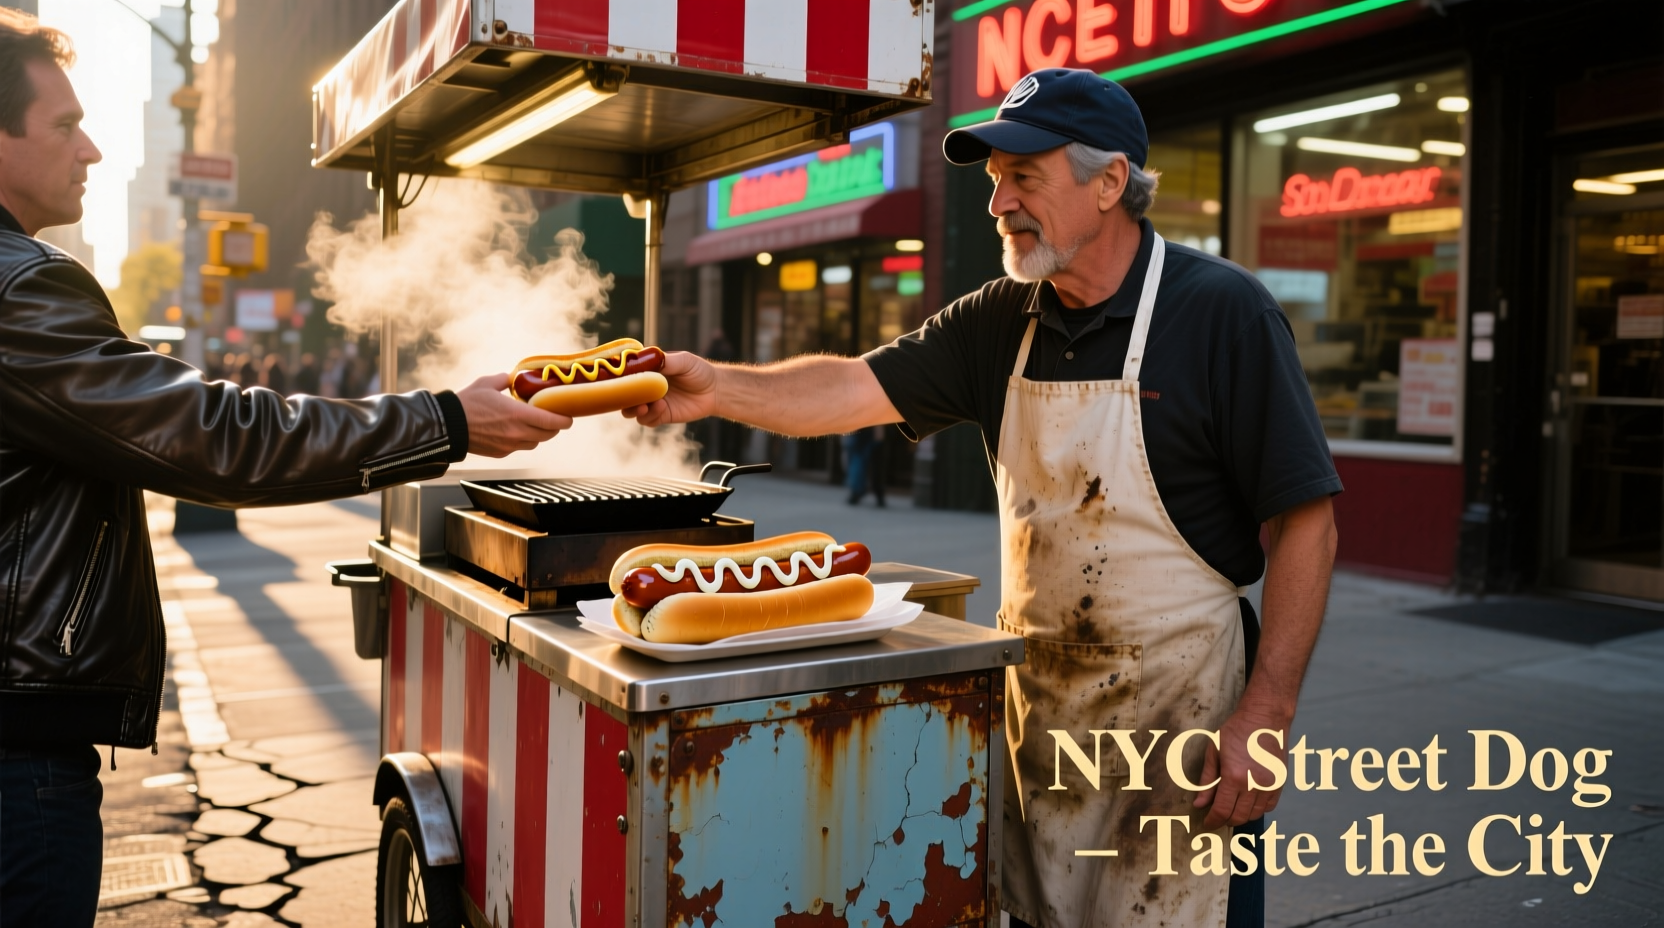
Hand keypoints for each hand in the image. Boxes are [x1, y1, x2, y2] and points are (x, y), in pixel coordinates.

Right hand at [456, 374, 572, 456]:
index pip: (552, 422)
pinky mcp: (501, 453)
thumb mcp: (487, 383)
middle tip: (553, 418)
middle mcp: (517, 433)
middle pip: (548, 435)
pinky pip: (520, 447)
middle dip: (554, 427)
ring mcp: (509, 445)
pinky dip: (523, 440)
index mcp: (518, 414)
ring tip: (533, 423)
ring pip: (535, 442)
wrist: (449, 426)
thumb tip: (512, 377)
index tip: (569, 417)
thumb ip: (505, 380)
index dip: (565, 421)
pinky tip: (515, 430)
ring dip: (539, 434)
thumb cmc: (467, 403)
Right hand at [622, 351, 718, 425]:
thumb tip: (647, 359)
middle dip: (621, 398)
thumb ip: (666, 361)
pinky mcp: (661, 415)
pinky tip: (663, 406)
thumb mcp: (684, 361)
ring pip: (631, 410)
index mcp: (647, 370)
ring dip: (634, 409)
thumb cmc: (699, 371)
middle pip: (622, 395)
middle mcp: (645, 387)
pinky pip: (647, 420)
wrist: (715, 391)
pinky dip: (651, 415)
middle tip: (629, 397)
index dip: (617, 377)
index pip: (625, 374)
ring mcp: (652, 402)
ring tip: (645, 406)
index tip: (616, 378)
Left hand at [1194, 701, 1290, 828]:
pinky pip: (1269, 807)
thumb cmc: (1236, 730)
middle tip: (1217, 817)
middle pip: (1238, 817)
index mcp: (1234, 776)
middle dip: (1225, 821)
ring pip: (1254, 815)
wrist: (1265, 717)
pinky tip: (1248, 802)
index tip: (1207, 824)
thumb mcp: (1214, 751)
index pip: (1222, 811)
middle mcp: (1254, 784)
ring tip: (1231, 808)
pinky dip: (1257, 810)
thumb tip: (1199, 804)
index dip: (1213, 821)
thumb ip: (1207, 780)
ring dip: (1241, 816)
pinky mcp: (1280, 783)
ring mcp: (1270, 785)